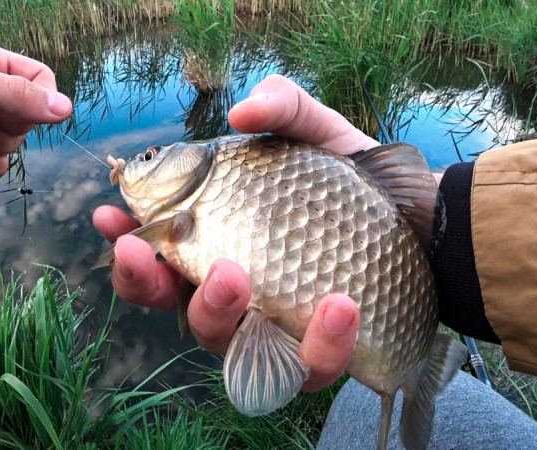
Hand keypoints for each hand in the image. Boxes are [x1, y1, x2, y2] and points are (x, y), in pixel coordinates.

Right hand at [93, 74, 373, 391]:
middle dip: (152, 283)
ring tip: (237, 277)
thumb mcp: (319, 133)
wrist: (424, 225)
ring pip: (227, 346)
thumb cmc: (355, 185)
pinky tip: (339, 306)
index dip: (129, 243)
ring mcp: (275, 331)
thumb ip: (282, 108)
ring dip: (218, 316)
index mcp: (223, 243)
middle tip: (154, 253)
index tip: (112, 218)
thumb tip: (242, 108)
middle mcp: (239, 293)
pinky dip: (318, 344)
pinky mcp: (320, 357)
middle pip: (174, 306)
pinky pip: (306, 368)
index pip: (161, 254)